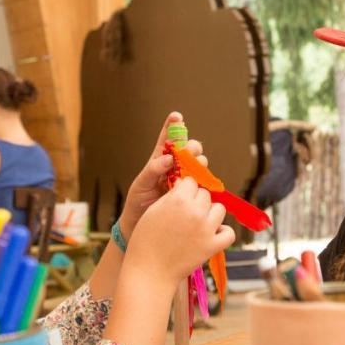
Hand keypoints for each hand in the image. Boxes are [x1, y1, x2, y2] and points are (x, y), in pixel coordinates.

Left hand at [118, 112, 207, 239]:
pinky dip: (206, 181)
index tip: (176, 116)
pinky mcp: (194, 195)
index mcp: (160, 161)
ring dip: (199, 163)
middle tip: (189, 151)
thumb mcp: (140, 185)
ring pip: (200, 165)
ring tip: (193, 171)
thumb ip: (152, 170)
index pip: (167, 140)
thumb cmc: (138, 203)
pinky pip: (205, 184)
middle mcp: (176, 168)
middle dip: (192, 147)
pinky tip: (204, 183)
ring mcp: (186, 181)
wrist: (142, 227)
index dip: (173, 125)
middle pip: (190, 150)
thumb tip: (168, 158)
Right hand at [122, 177, 233, 284]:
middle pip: (205, 194)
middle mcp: (195, 212)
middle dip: (197, 200)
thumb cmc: (145, 241)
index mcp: (178, 199)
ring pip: (219, 209)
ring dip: (210, 213)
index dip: (185, 188)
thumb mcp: (153, 210)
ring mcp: (206, 229)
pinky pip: (229, 233)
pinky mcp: (212, 246)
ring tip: (198, 223)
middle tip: (185, 213)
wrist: (149, 272)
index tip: (180, 197)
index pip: (191, 182)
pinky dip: (222, 232)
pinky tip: (212, 234)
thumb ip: (171, 196)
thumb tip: (184, 185)